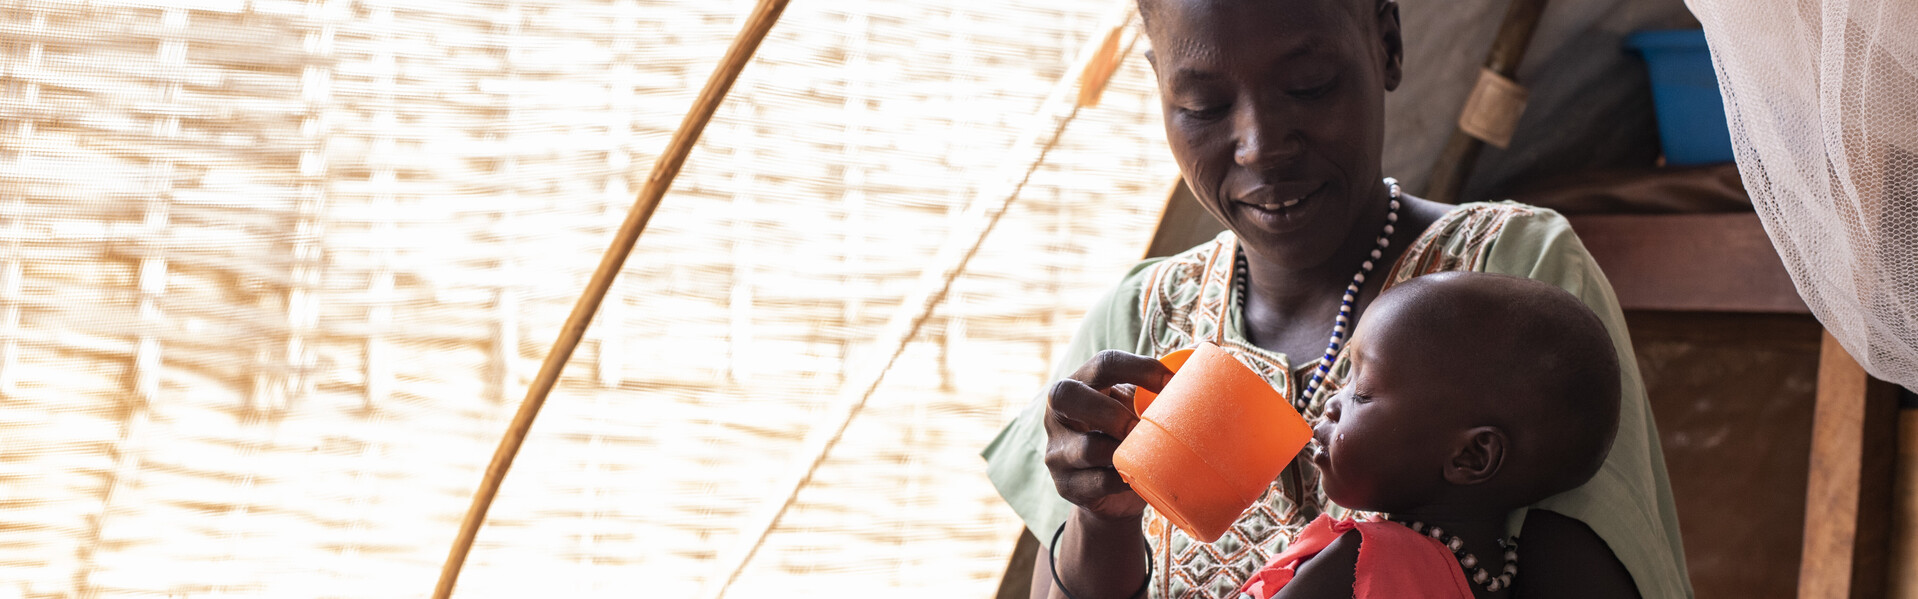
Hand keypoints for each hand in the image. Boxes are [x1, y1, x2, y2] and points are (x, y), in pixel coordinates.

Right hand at [1043, 350, 1173, 520]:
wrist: (1110, 492)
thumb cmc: (1126, 436)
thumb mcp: (1135, 406)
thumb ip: (1160, 381)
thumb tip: (1203, 349)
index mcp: (1079, 384)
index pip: (1103, 363)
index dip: (1138, 368)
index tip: (1171, 384)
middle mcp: (1057, 414)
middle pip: (1067, 396)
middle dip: (1112, 411)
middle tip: (1142, 427)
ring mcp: (1057, 451)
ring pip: (1084, 448)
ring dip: (1121, 452)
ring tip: (1145, 456)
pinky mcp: (1066, 485)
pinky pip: (1095, 483)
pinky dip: (1123, 482)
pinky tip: (1139, 479)